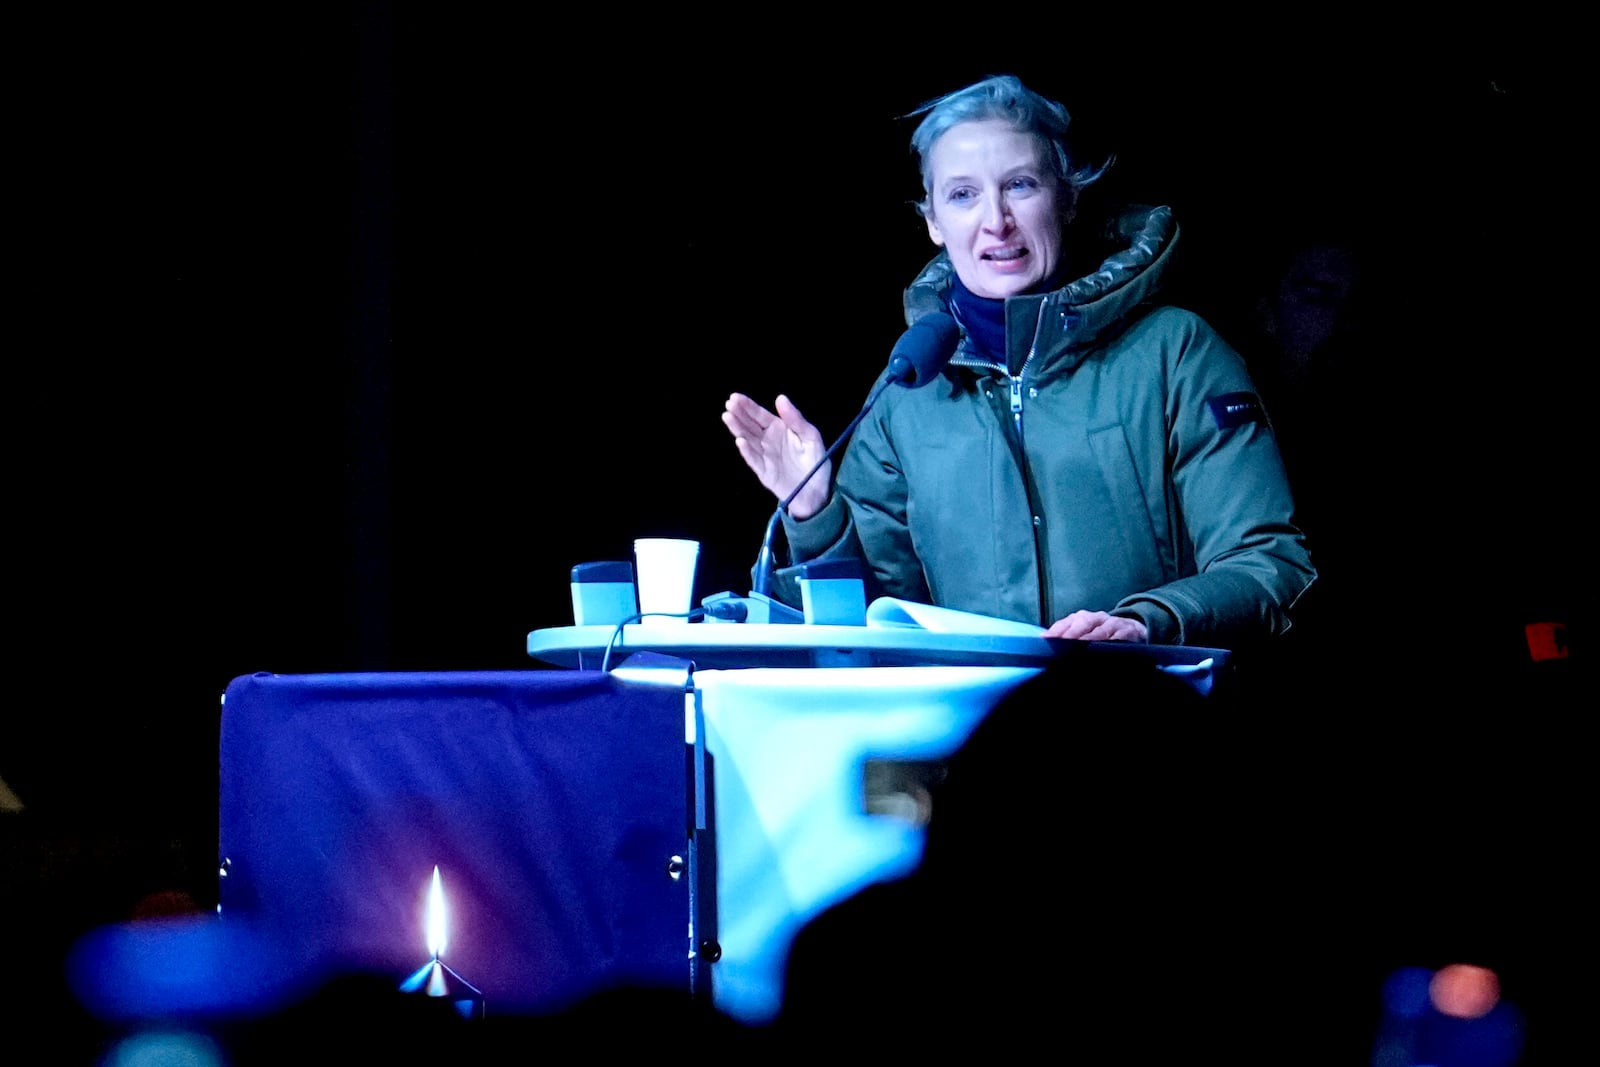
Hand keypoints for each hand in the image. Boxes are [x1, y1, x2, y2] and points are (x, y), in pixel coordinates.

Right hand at [721, 393, 830, 518]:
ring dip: (737, 429)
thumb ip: (796, 419)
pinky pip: (754, 460)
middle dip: (739, 414)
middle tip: (729, 404)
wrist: (817, 491)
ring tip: (728, 417)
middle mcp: (768, 441)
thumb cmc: (815, 462)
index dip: (748, 406)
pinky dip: (747, 451)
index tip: (735, 397)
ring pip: (747, 440)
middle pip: (750, 425)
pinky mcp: (764, 472)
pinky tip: (740, 441)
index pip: (760, 415)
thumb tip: (780, 398)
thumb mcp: (811, 436)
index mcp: (778, 429)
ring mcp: (764, 456)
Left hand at [1043, 611, 1148, 642]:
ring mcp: (1112, 623)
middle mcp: (1096, 618)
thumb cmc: (1101, 634)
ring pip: (1100, 631)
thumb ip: (1068, 639)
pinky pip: (1119, 637)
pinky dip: (1112, 643)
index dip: (1055, 631)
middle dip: (1071, 633)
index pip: (1066, 622)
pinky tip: (1104, 651)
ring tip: (1080, 649)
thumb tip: (1047, 647)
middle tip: (1061, 645)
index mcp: (1082, 618)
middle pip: (1082, 623)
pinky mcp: (1127, 632)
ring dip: (1090, 640)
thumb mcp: (1085, 633)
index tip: (1045, 639)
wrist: (1132, 629)